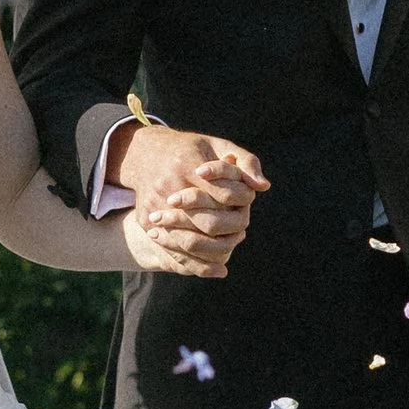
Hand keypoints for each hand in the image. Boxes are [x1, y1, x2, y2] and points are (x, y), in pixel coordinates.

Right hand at [117, 122, 266, 279]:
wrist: (145, 154)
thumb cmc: (189, 150)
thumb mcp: (218, 146)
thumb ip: (246, 162)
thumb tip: (264, 187)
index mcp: (187, 164)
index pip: (223, 195)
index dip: (238, 204)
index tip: (243, 207)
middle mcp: (168, 185)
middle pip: (208, 223)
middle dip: (228, 231)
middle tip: (239, 234)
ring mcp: (154, 204)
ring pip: (189, 241)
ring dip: (213, 250)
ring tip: (227, 251)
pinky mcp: (145, 218)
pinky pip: (170, 247)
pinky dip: (191, 259)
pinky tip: (207, 262)